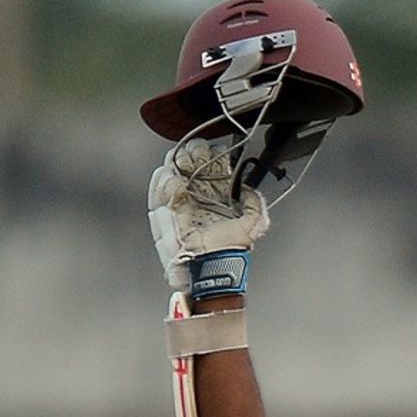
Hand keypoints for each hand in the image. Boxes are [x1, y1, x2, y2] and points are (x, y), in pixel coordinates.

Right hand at [148, 139, 268, 291]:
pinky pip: (159, 199)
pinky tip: (167, 175)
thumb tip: (251, 190)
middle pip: (190, 172)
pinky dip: (162, 186)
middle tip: (193, 148)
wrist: (214, 268)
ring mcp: (180, 209)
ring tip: (178, 157)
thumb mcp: (253, 226)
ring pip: (172, 181)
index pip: (211, 172)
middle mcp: (197, 201)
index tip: (212, 147)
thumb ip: (256, 206)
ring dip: (174, 167)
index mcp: (216, 199)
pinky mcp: (166, 219)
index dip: (211, 158)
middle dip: (190, 157)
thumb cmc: (231, 250)